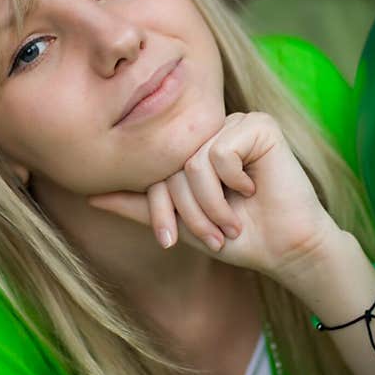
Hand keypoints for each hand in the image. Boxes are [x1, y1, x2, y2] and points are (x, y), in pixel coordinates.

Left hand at [87, 112, 335, 277]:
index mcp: (193, 148)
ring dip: (211, 202)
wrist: (284, 249)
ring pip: (194, 160)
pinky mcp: (260, 125)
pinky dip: (232, 181)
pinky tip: (254, 189)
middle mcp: (212, 132)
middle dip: (188, 210)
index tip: (173, 239)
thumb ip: (138, 206)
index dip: (160, 207)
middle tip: (215, 233)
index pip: (155, 169)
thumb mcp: (180, 223)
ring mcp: (236, 125)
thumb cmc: (237, 237)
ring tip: (232, 219)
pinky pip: (221, 150)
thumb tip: (90, 195)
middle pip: (172, 164)